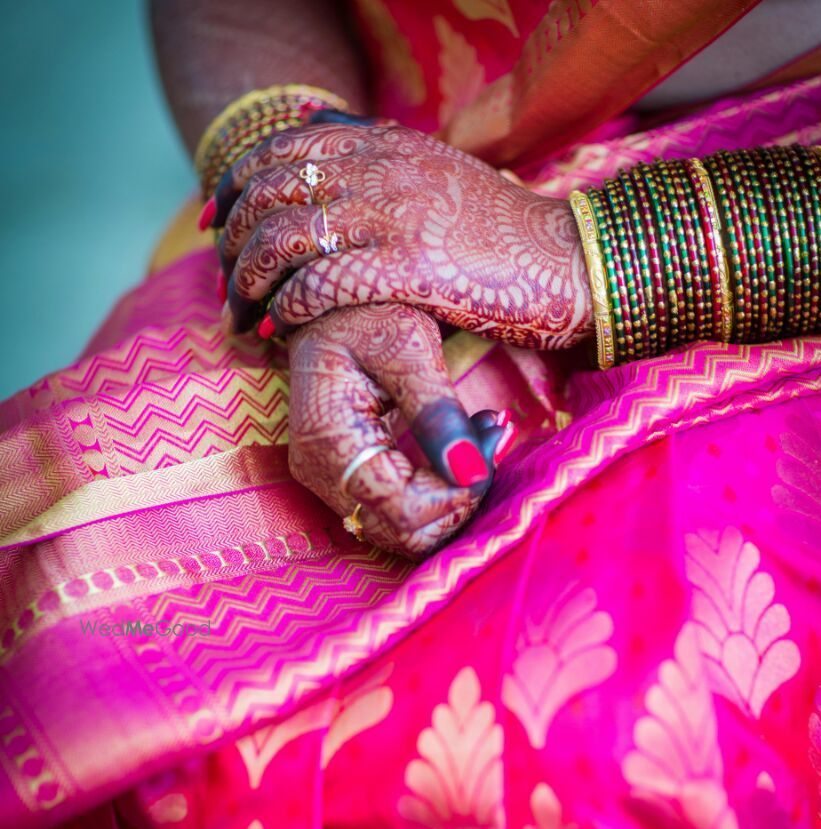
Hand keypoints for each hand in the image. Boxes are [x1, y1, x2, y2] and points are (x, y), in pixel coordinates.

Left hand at [213, 121, 592, 347]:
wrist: (569, 261)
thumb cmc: (500, 229)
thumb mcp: (435, 168)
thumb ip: (378, 147)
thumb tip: (319, 124)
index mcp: (386, 142)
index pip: (282, 148)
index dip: (236, 183)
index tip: (216, 220)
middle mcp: (383, 169)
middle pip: (271, 191)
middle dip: (233, 240)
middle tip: (222, 281)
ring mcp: (395, 215)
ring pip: (285, 237)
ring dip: (249, 280)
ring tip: (241, 314)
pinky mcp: (409, 267)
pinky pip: (321, 282)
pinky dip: (288, 306)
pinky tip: (278, 326)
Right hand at [286, 303, 515, 558]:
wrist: (329, 296)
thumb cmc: (366, 307)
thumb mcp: (409, 345)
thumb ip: (438, 412)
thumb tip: (472, 475)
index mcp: (329, 438)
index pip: (403, 511)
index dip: (457, 495)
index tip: (492, 441)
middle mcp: (320, 471)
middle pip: (403, 532)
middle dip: (460, 497)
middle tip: (493, 435)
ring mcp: (327, 478)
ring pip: (404, 529)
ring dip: (454, 493)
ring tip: (484, 432)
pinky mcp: (344, 476)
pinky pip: (399, 508)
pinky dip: (440, 487)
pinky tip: (464, 441)